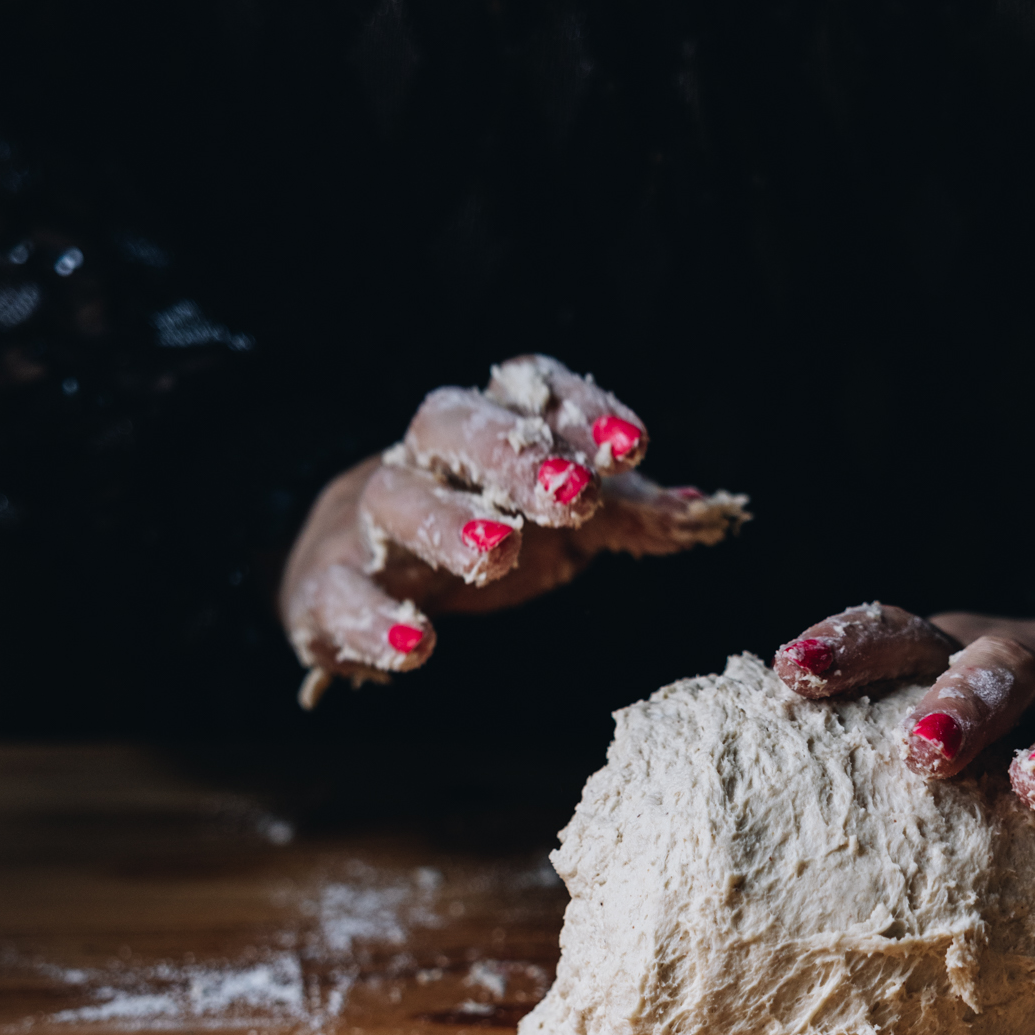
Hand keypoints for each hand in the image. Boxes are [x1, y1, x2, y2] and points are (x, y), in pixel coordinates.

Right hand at [280, 354, 745, 705]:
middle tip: (569, 492)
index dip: (575, 407)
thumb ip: (629, 516)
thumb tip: (707, 512)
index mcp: (485, 432)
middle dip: (511, 452)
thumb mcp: (560, 523)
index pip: (525, 388)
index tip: (630, 443)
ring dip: (447, 523)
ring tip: (498, 550)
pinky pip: (341, 597)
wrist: (344, 578)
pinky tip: (416, 646)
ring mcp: (367, 524)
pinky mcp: (327, 590)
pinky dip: (375, 622)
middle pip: (450, 424)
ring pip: (394, 498)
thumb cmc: (473, 534)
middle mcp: (422, 462)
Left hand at [773, 604, 1034, 898]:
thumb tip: (729, 800)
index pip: (903, 635)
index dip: (851, 648)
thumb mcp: (933, 702)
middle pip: (1004, 668)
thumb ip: (860, 738)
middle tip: (923, 748)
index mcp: (958, 656)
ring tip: (1032, 787)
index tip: (793, 672)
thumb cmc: (995, 726)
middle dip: (966, 703)